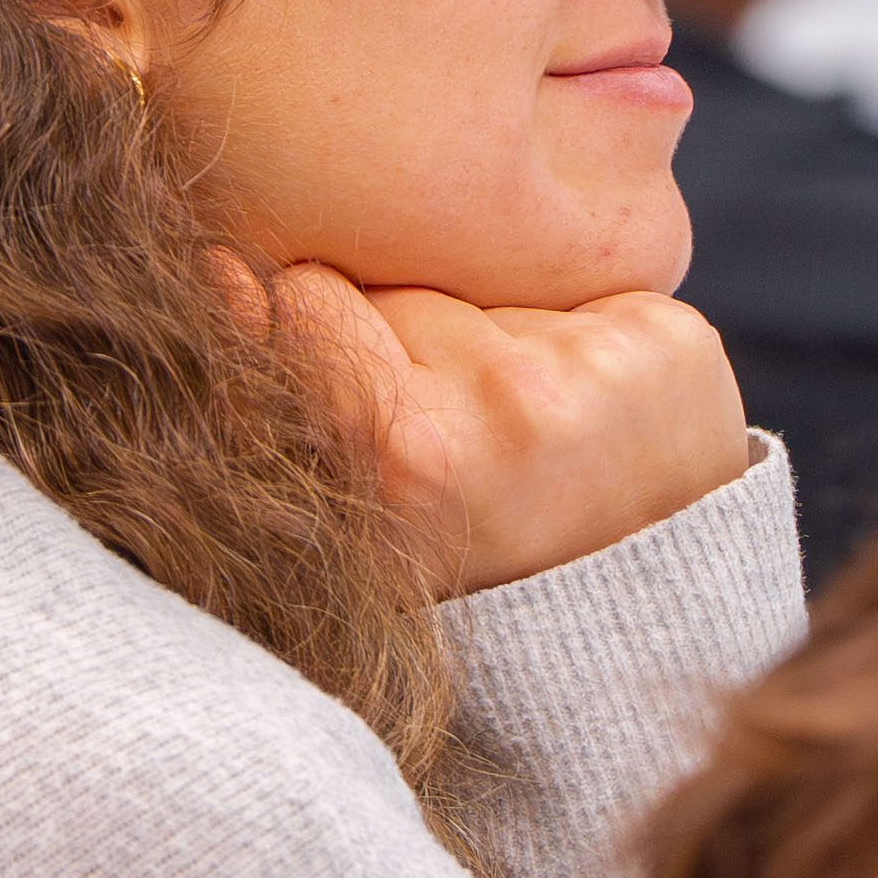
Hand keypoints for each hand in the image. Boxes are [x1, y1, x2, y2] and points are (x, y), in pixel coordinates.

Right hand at [243, 261, 744, 599]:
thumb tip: (214, 263)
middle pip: (393, 280)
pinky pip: (570, 284)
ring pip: (478, 279)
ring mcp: (593, 369)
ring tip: (523, 423)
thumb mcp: (364, 518)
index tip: (338, 368)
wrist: (645, 614)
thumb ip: (291, 398)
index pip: (302, 297)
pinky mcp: (664, 339)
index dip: (311, 329)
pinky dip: (569, 331)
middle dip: (403, 331)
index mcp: (404, 461)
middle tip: (455, 426)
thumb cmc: (478, 562)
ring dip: (487, 331)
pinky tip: (585, 401)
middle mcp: (501, 407)